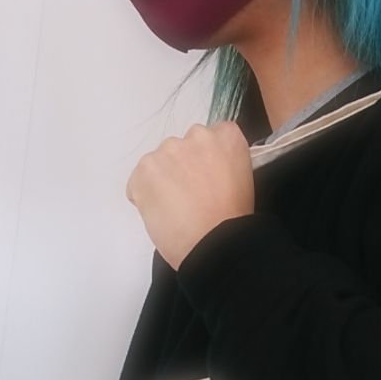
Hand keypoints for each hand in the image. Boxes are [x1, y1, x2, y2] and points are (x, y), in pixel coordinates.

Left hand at [126, 120, 254, 270]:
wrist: (214, 244)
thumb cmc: (232, 220)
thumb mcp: (242, 181)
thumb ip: (223, 164)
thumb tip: (205, 171)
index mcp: (226, 137)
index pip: (214, 135)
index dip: (207, 159)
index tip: (208, 177)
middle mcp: (196, 135)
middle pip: (182, 147)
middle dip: (182, 167)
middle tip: (190, 197)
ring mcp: (167, 151)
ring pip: (158, 162)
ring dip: (162, 180)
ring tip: (175, 209)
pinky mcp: (143, 171)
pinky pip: (138, 181)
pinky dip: (144, 196)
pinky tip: (161, 214)